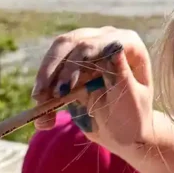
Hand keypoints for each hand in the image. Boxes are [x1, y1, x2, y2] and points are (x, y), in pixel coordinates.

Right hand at [32, 28, 155, 154]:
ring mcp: (87, 51)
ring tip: (39, 105)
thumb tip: (115, 46)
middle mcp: (106, 40)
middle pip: (70, 43)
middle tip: (41, 96)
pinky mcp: (72, 66)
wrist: (125, 132)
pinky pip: (52, 73)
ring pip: (56, 55)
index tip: (63, 89)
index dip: (75, 64)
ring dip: (44, 80)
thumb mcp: (131, 99)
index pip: (94, 44)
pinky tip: (42, 114)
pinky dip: (44, 91)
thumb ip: (122, 74)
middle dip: (52, 70)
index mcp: (127, 44)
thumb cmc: (134, 117)